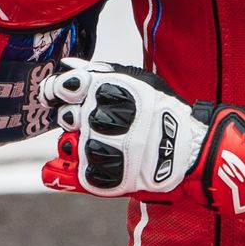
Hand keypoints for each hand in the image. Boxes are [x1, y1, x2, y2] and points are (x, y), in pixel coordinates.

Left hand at [43, 62, 206, 198]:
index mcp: (116, 90)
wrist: (189, 148)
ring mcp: (114, 150)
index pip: (70, 86)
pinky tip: (96, 163)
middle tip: (82, 120)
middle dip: (71, 118)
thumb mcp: (137, 81)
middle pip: (70, 118)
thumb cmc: (159, 110)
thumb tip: (67, 67)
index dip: (57, 89)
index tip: (55, 94)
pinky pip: (86, 175)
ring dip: (80, 145)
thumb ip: (101, 73)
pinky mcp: (116, 178)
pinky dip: (85, 170)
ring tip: (100, 141)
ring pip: (75, 147)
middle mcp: (113, 119)